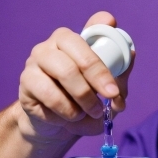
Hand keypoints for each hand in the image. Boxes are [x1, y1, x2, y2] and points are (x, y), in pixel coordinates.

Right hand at [18, 11, 132, 141]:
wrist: (57, 126)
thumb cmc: (85, 103)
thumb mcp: (107, 92)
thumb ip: (119, 75)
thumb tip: (131, 54)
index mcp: (77, 39)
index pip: (94, 31)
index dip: (109, 53)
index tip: (115, 84)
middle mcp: (53, 43)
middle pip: (78, 53)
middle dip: (99, 78)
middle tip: (110, 99)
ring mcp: (36, 60)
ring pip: (65, 73)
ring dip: (83, 99)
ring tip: (89, 113)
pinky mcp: (26, 81)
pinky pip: (50, 95)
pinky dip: (66, 111)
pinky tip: (67, 117)